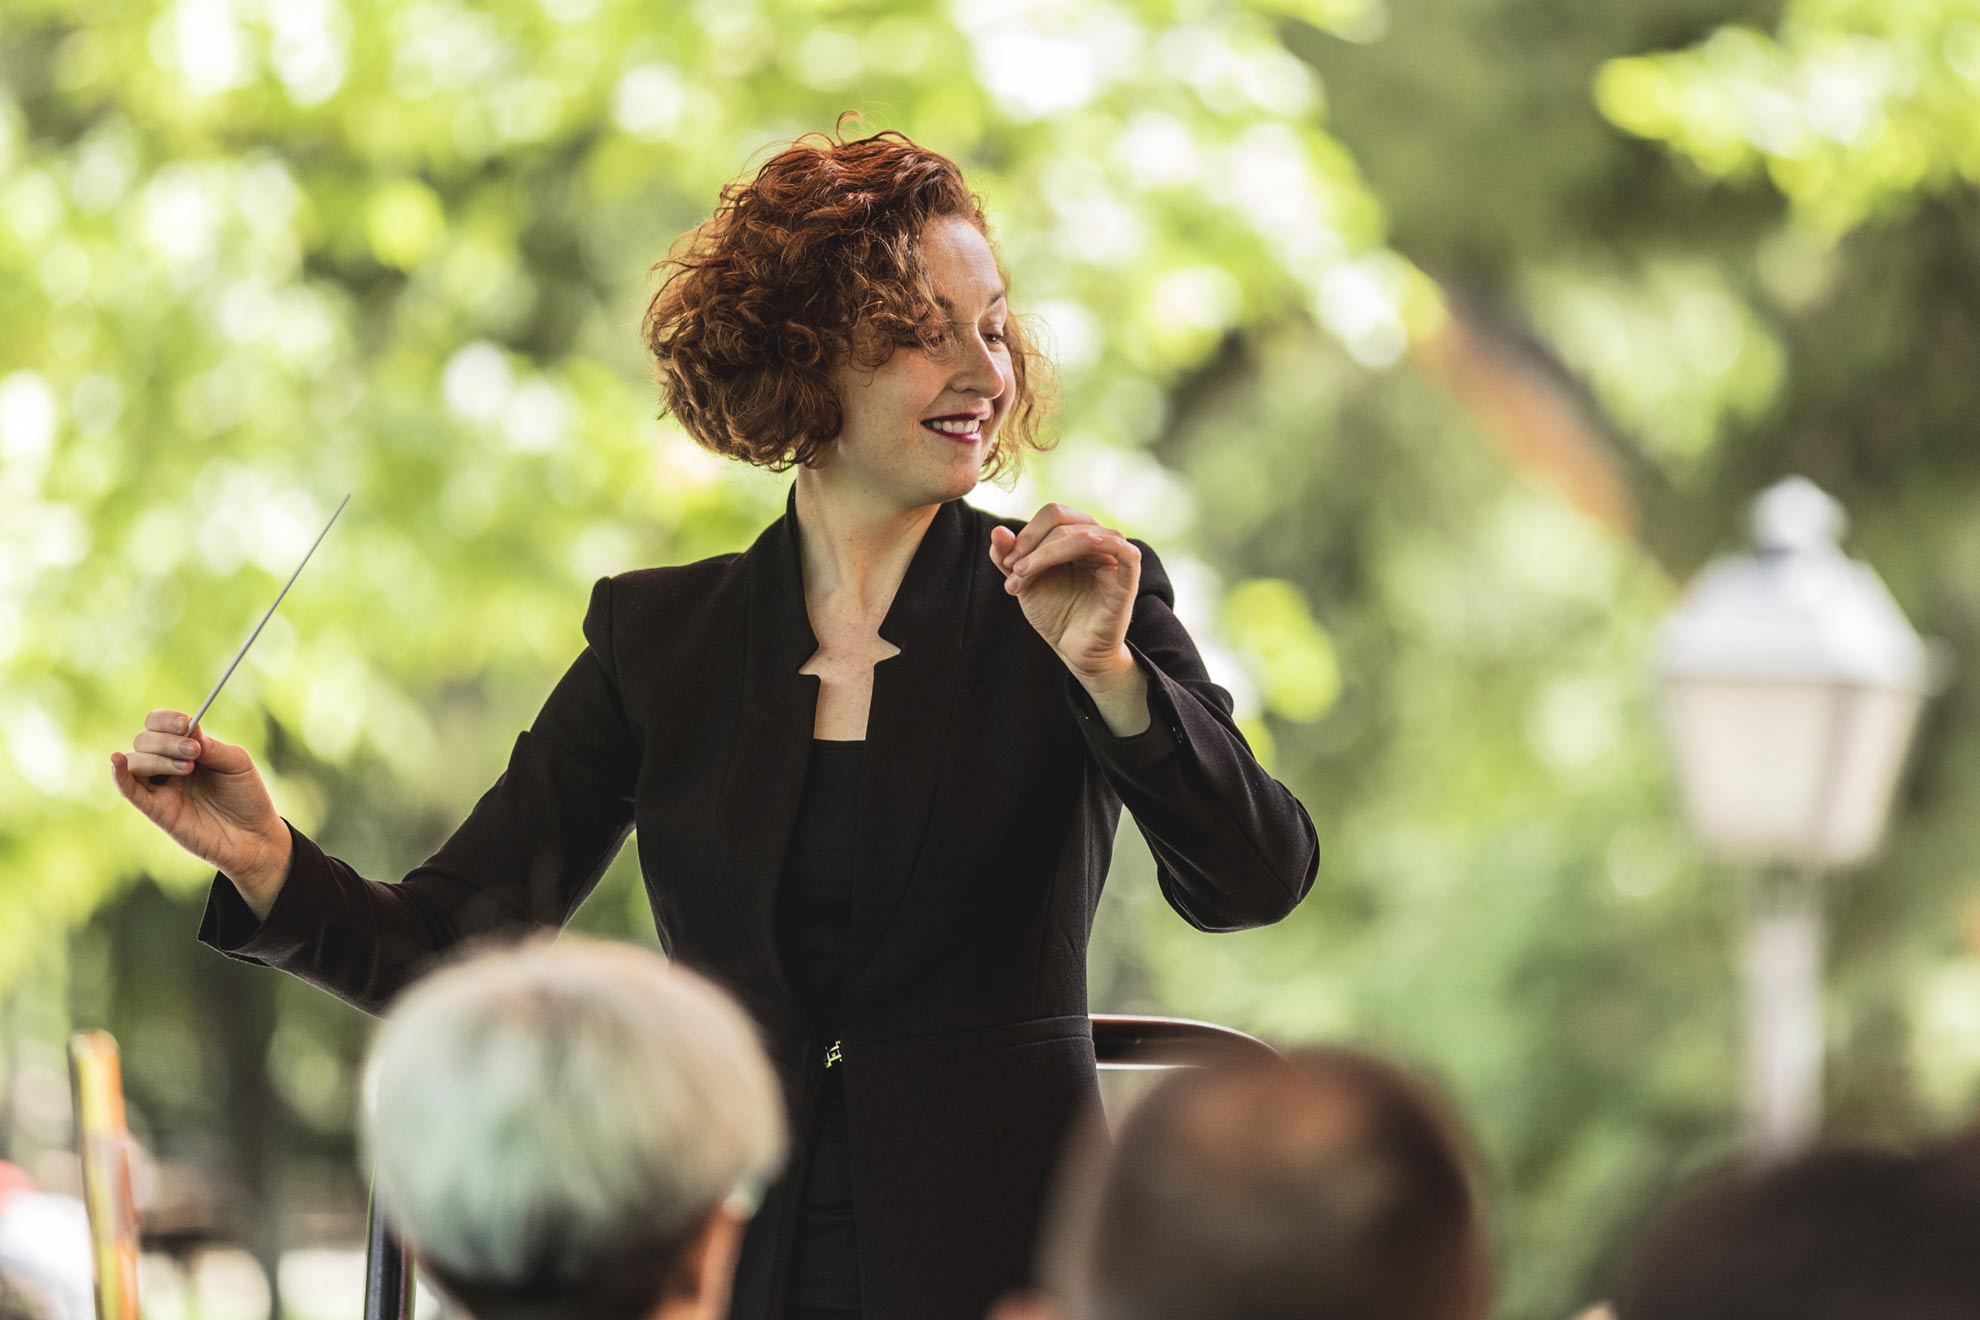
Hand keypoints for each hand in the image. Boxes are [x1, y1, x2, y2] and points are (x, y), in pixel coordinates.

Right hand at [110, 710, 291, 917]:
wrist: (254, 836)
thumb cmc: (246, 796)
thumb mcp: (237, 763)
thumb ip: (212, 746)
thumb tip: (188, 727)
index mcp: (186, 748)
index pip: (159, 724)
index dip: (166, 720)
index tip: (185, 723)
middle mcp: (168, 765)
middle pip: (144, 740)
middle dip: (167, 741)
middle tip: (194, 752)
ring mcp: (160, 787)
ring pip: (136, 761)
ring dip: (157, 758)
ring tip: (188, 768)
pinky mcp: (156, 810)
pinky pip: (128, 789)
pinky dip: (120, 774)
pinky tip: (117, 760)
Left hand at [989, 503, 1140, 680]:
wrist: (1074, 649)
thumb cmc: (1054, 613)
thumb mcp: (1023, 581)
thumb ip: (1008, 556)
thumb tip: (998, 531)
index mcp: (1075, 535)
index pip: (1053, 514)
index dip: (1026, 534)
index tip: (1007, 566)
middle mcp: (1097, 538)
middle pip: (1062, 522)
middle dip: (1031, 546)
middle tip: (1013, 574)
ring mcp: (1114, 556)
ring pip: (1083, 535)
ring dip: (1046, 554)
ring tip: (1023, 577)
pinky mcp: (1128, 577)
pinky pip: (1124, 550)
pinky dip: (1098, 545)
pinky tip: (1071, 560)